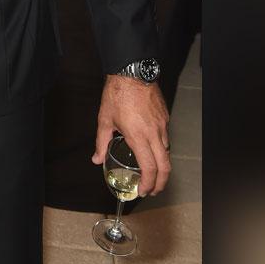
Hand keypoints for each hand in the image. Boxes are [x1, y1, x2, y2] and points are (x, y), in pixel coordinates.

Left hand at [93, 75, 171, 195]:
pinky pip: (166, 138)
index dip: (148, 184)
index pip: (149, 168)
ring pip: (167, 152)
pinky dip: (162, 149)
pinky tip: (153, 149)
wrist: (132, 72)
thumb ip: (101, 143)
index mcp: (138, 137)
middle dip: (161, 182)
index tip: (144, 191)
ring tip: (153, 173)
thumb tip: (97, 158)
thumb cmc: (117, 94)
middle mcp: (154, 134)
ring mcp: (163, 125)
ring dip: (162, 166)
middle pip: (165, 166)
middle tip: (154, 190)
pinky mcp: (165, 117)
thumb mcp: (105, 120)